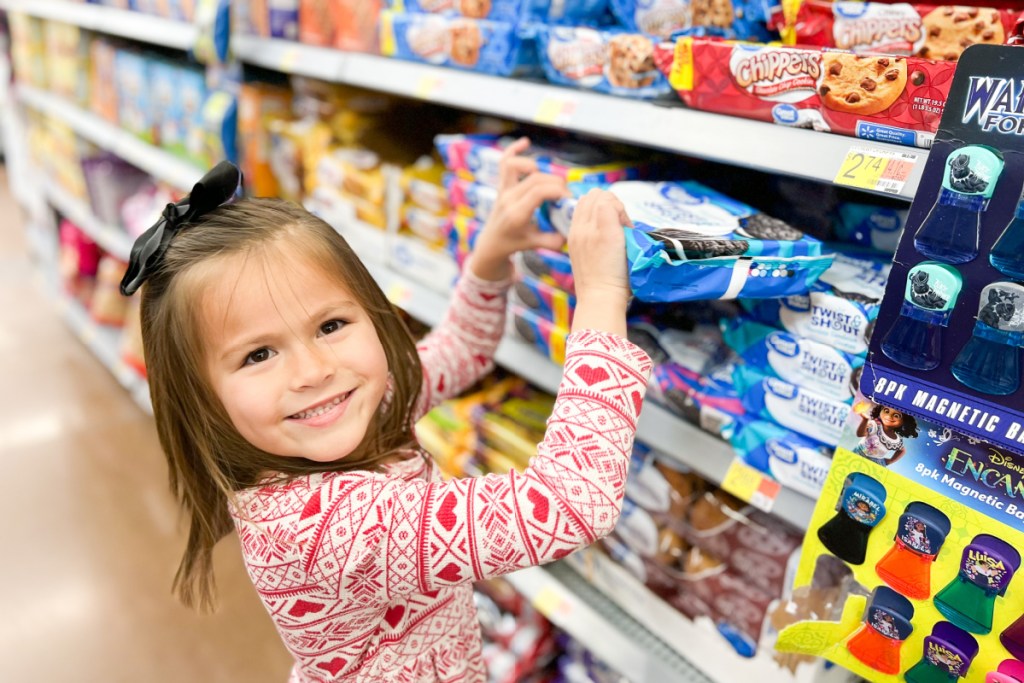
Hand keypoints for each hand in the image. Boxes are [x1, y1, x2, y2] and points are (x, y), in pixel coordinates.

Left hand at [468, 137, 569, 280]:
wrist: (491, 243)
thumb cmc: (512, 243)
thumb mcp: (533, 245)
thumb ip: (552, 241)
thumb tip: (570, 234)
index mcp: (517, 214)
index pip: (539, 192)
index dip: (557, 190)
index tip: (568, 197)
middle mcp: (509, 198)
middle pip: (534, 179)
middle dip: (555, 181)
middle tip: (564, 192)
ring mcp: (503, 190)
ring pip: (514, 166)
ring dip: (533, 165)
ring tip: (546, 176)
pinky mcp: (502, 185)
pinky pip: (504, 162)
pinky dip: (513, 149)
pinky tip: (525, 142)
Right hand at [568, 189, 632, 336]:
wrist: (600, 298)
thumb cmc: (601, 284)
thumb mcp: (590, 258)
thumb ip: (594, 240)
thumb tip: (613, 226)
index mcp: (573, 235)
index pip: (584, 203)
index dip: (601, 207)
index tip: (614, 225)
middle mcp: (578, 229)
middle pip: (592, 196)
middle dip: (610, 204)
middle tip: (621, 226)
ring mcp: (590, 229)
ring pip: (602, 197)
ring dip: (617, 208)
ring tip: (624, 229)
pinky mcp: (605, 231)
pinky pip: (611, 204)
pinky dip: (622, 212)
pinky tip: (627, 228)